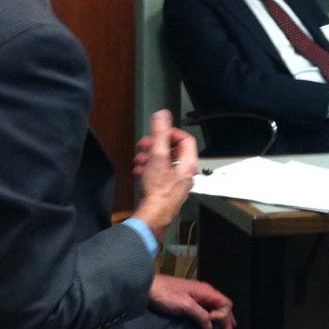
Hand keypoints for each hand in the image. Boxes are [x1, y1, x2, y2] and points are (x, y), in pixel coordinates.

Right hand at [133, 110, 197, 243]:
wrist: (155, 213)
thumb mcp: (158, 156)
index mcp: (188, 163)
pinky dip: (150, 169)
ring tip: (140, 160)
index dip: (172, 133)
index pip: (186, 139)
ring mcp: (178, 182)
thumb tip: (162, 115)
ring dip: (150, 157)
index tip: (159, 133)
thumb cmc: (159, 190)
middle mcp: (186, 172)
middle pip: (174, 150)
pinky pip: (160, 173)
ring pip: (165, 162)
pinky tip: (140, 172)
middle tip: (145, 145)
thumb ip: (160, 134)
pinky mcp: (168, 189)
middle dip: (156, 146)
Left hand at [149, 274, 234, 328]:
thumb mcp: (184, 305)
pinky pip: (207, 308)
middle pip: (223, 306)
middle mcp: (205, 292)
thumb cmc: (165, 295)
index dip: (223, 316)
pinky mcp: (190, 299)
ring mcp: (198, 295)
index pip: (225, 304)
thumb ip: (200, 315)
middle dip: (227, 322)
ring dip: (222, 320)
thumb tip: (210, 326)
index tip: (211, 323)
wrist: (147, 287)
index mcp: (206, 291)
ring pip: (216, 307)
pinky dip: (213, 317)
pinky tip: (212, 324)